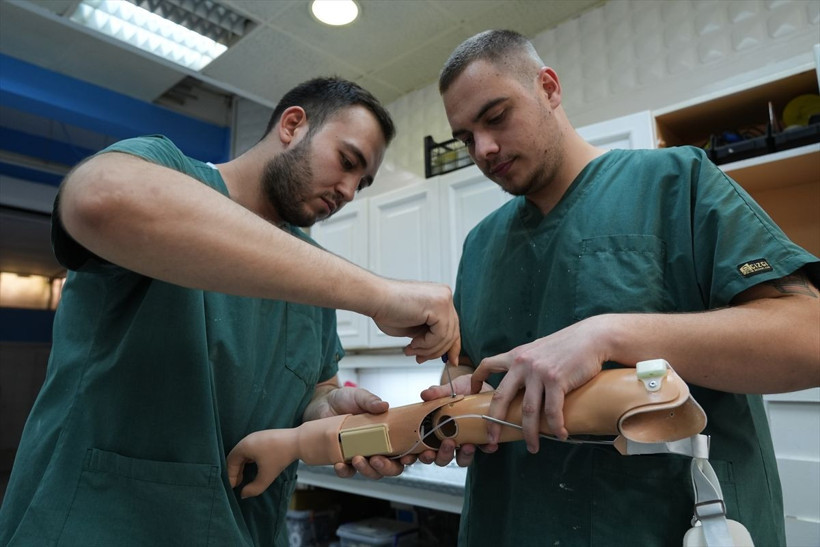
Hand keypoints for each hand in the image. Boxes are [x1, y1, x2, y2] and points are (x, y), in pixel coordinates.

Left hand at [308, 386, 411, 479]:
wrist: (320, 403)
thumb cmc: (344, 399)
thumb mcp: (359, 396)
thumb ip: (370, 401)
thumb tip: (383, 405)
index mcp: (389, 433)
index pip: (406, 449)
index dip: (412, 457)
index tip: (408, 457)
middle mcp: (379, 447)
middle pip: (392, 467)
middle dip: (388, 468)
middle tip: (378, 460)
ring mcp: (363, 454)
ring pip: (372, 473)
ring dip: (368, 470)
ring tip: (358, 459)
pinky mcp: (345, 459)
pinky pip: (348, 472)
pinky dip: (345, 472)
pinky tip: (340, 464)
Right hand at [370, 280, 460, 364]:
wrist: (374, 299)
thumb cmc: (388, 310)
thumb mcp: (416, 328)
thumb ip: (431, 335)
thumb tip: (443, 352)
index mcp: (440, 298)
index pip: (453, 327)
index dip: (452, 347)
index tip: (450, 361)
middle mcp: (445, 296)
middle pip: (452, 332)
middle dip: (436, 351)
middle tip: (420, 358)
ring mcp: (443, 299)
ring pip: (447, 336)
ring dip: (427, 349)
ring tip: (411, 349)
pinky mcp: (439, 305)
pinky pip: (440, 335)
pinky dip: (426, 344)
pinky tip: (413, 342)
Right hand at [414, 375, 492, 467]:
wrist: (481, 385)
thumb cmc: (461, 389)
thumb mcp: (449, 389)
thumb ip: (438, 393)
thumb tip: (425, 394)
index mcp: (434, 431)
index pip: (420, 449)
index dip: (412, 457)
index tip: (409, 456)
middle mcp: (448, 440)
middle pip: (440, 459)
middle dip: (442, 456)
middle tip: (447, 444)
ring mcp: (464, 442)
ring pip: (461, 460)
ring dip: (464, 456)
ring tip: (468, 445)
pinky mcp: (481, 440)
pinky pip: (483, 450)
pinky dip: (486, 448)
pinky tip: (489, 444)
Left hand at [471, 318, 606, 451]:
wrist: (591, 337)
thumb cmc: (567, 345)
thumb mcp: (538, 350)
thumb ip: (526, 365)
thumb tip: (520, 384)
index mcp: (516, 356)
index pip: (487, 365)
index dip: (477, 379)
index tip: (474, 394)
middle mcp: (523, 364)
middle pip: (501, 397)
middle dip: (495, 421)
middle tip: (492, 439)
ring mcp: (539, 372)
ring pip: (528, 410)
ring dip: (529, 433)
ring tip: (533, 447)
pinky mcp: (557, 380)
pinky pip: (552, 410)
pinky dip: (555, 426)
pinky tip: (560, 434)